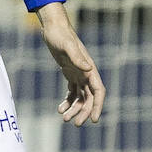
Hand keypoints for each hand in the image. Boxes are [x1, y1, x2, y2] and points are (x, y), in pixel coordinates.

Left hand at [35, 2, 104, 125]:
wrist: (53, 28)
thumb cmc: (60, 36)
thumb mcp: (67, 46)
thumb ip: (77, 57)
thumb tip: (88, 69)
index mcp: (90, 68)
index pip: (99, 91)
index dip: (97, 106)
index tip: (93, 119)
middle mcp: (86, 72)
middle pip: (90, 98)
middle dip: (84, 112)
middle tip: (75, 124)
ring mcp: (78, 73)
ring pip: (81, 97)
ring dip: (75, 109)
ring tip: (65, 118)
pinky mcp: (69, 73)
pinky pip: (72, 91)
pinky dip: (68, 102)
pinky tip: (60, 109)